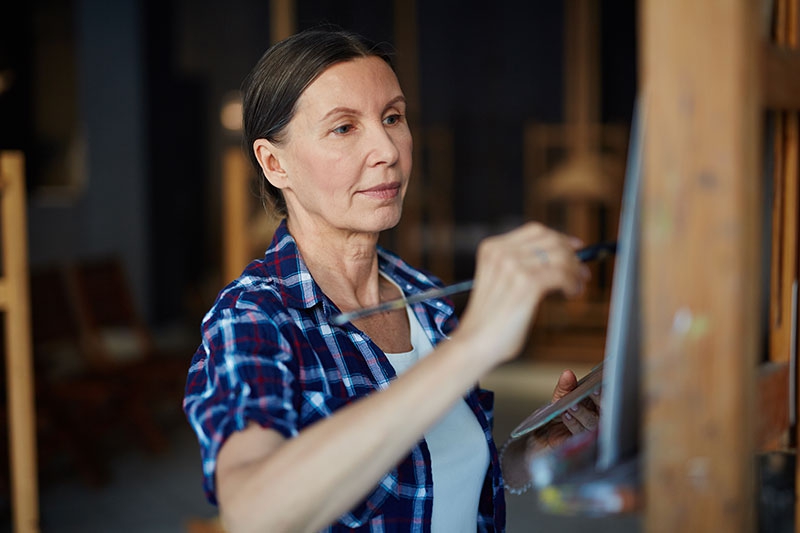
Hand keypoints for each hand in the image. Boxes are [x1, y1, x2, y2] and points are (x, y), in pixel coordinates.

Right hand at [457, 223, 591, 367]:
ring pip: (560, 256)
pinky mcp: (527, 283)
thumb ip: (519, 266)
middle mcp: (502, 252)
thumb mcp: (499, 282)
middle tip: (582, 272)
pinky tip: (571, 293)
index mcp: (492, 248)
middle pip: (551, 240)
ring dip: (574, 271)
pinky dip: (572, 283)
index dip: (560, 237)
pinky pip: (562, 274)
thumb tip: (560, 259)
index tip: (575, 248)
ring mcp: (514, 265)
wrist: (474, 343)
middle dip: (572, 255)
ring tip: (577, 286)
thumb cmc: (489, 321)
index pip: (535, 231)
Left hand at [538, 370, 600, 448]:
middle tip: (591, 391)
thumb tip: (567, 374)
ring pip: (592, 422)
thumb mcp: (561, 397)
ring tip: (571, 406)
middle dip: (598, 399)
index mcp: (597, 404)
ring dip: (581, 413)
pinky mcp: (581, 442)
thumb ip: (565, 387)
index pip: (607, 395)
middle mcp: (598, 417)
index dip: (605, 390)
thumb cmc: (560, 413)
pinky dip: (572, 423)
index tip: (598, 384)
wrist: (547, 433)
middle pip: (604, 409)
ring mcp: (591, 430)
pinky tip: (566, 416)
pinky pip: (580, 433)